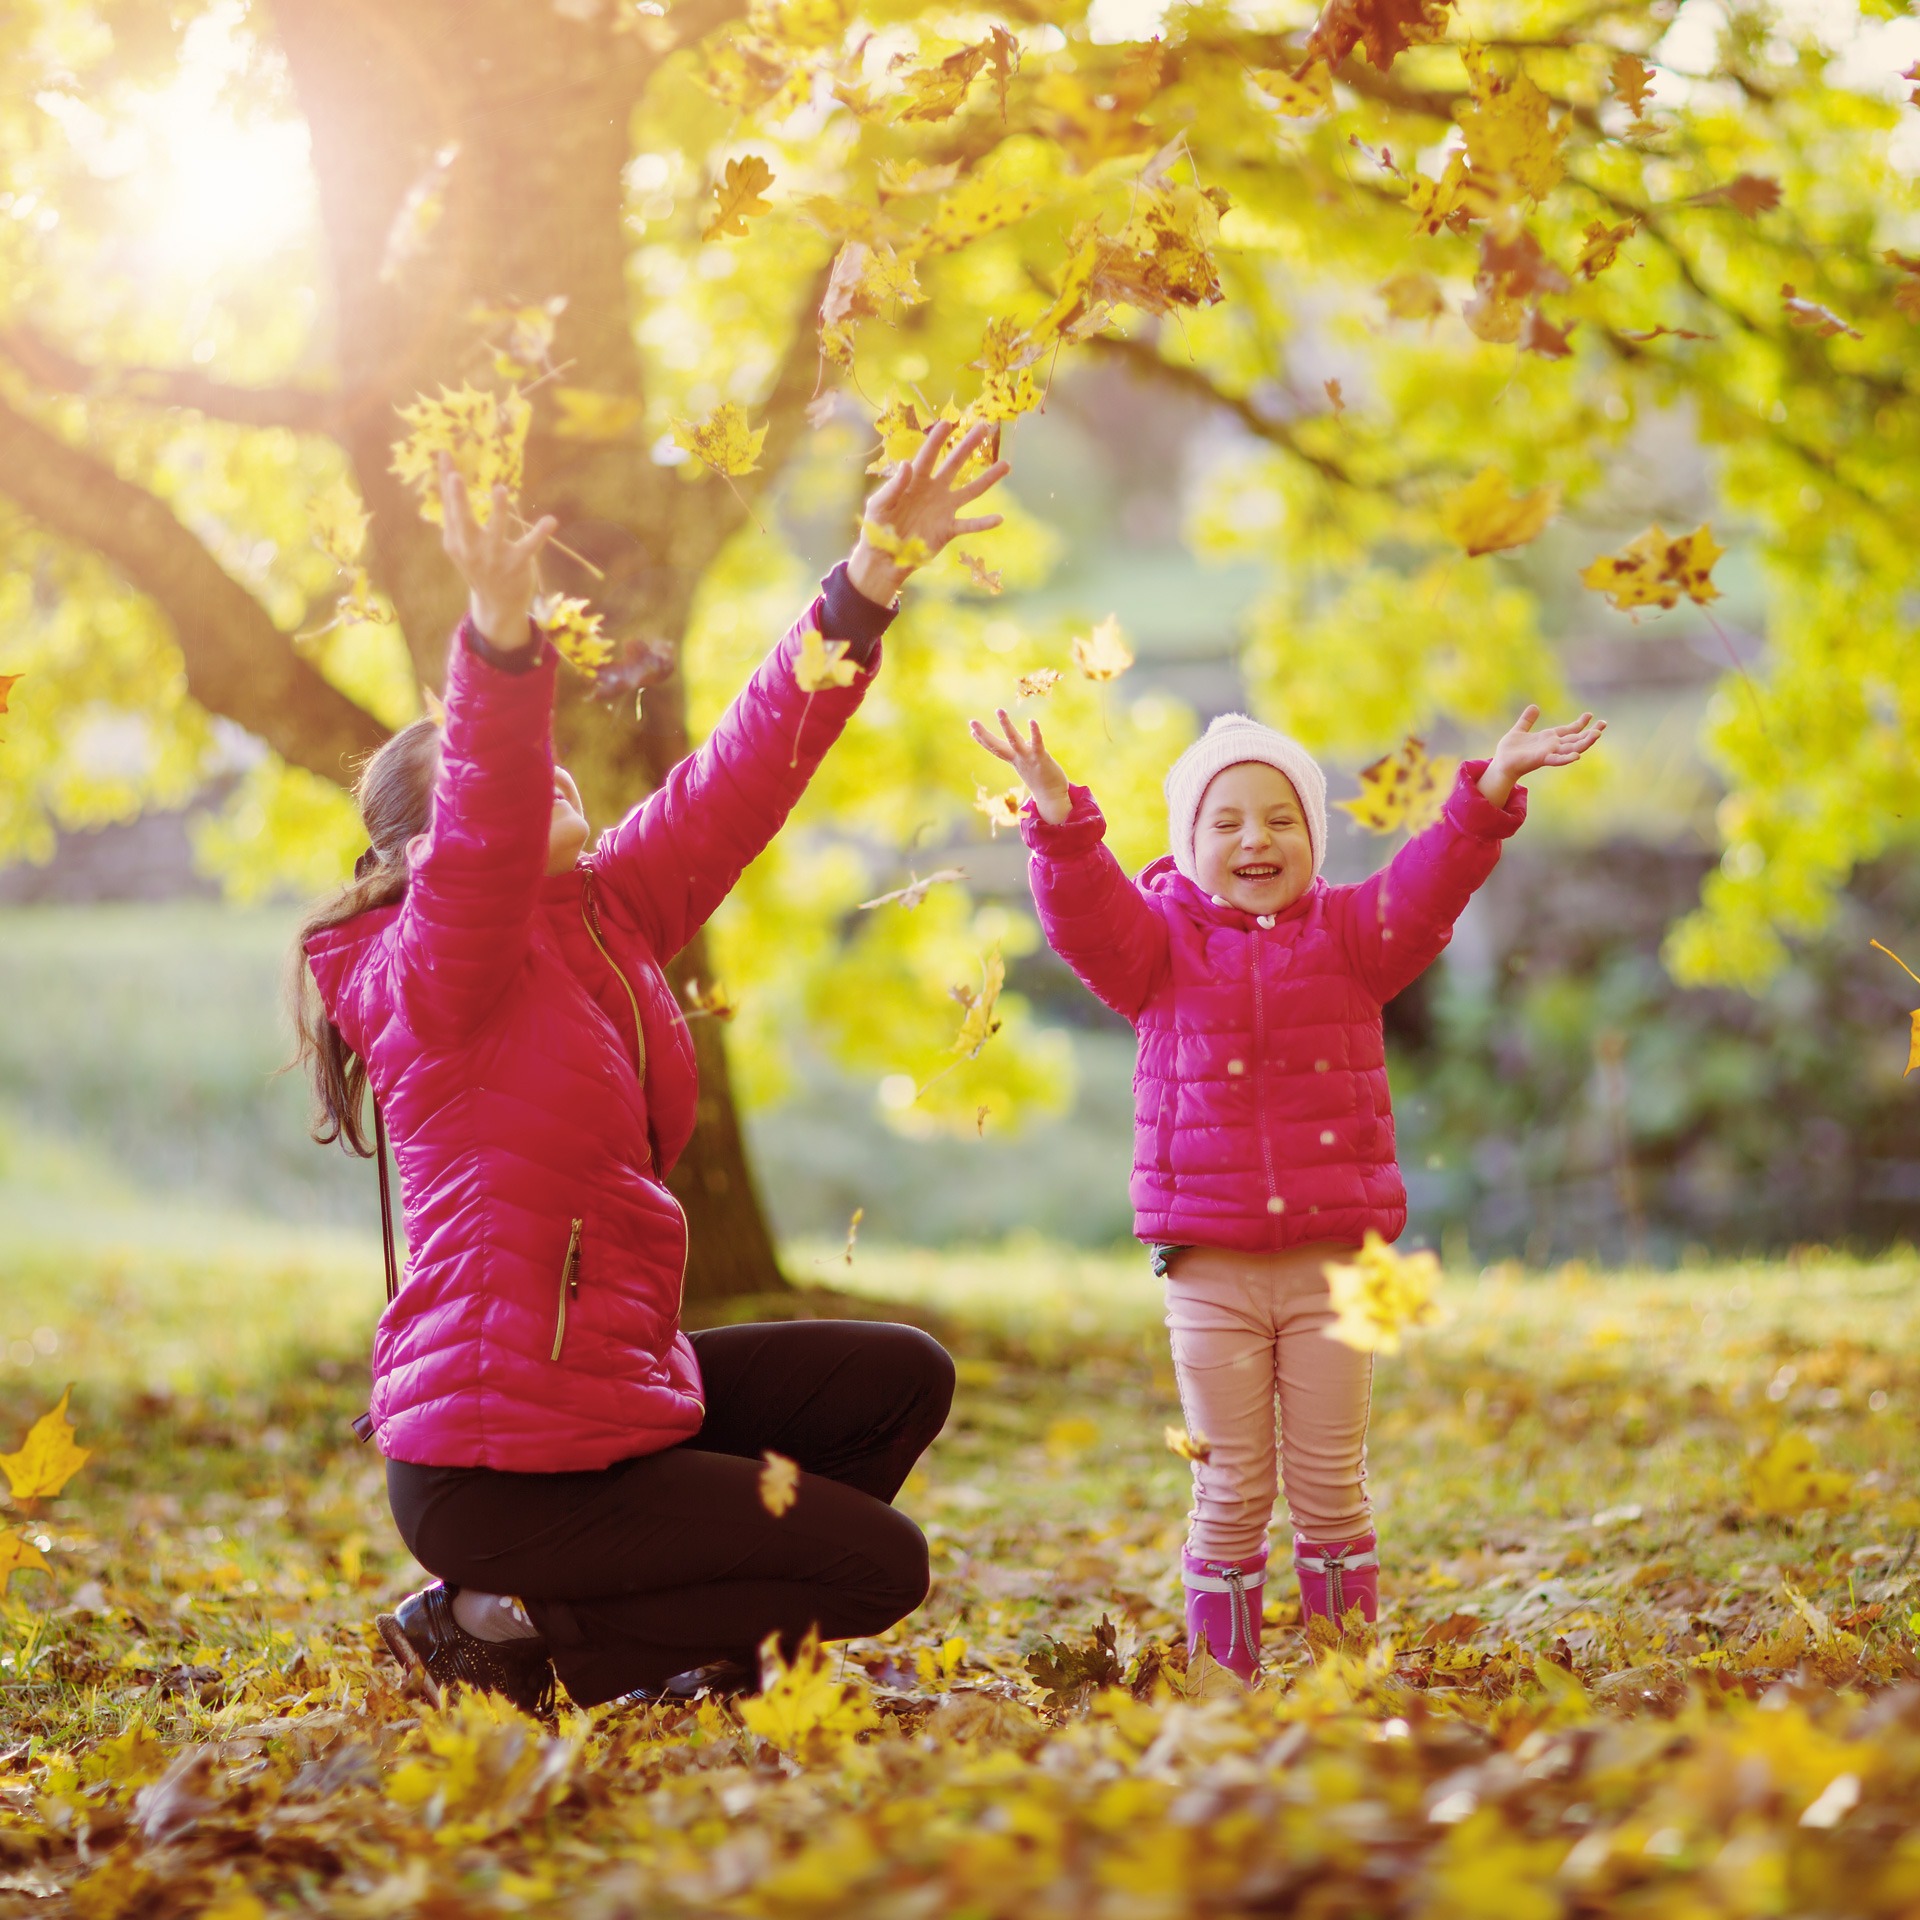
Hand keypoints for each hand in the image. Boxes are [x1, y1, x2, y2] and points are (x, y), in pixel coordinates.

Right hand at [438, 453, 556, 650]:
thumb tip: (448, 478)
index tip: (445, 452)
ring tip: (501, 489)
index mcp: (455, 540)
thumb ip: (456, 515)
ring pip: (496, 531)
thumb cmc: (479, 564)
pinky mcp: (516, 564)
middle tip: (456, 477)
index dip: (446, 480)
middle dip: (458, 499)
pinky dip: (540, 534)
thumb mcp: (461, 544)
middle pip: (462, 520)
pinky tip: (551, 520)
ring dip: (498, 511)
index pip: (449, 506)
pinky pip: (529, 547)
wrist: (495, 604)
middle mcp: (471, 548)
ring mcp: (494, 557)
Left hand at [847, 420, 1010, 604]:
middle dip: (968, 446)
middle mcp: (934, 490)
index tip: (947, 423)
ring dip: (988, 479)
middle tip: (984, 427)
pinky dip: (983, 523)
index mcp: (915, 481)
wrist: (883, 558)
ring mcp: (944, 509)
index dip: (937, 439)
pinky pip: (969, 525)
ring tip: (1006, 465)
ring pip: (970, 491)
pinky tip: (999, 519)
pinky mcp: (948, 529)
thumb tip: (907, 464)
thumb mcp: (879, 505)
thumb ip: (893, 487)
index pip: (928, 455)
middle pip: (955, 464)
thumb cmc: (877, 528)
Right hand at [969, 708, 1072, 825]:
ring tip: (999, 711)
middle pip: (997, 745)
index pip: (995, 749)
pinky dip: (1034, 732)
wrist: (1052, 798)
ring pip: (1014, 740)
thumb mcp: (1030, 765)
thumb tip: (1025, 741)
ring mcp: (1028, 758)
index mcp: (1014, 760)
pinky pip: (1037, 743)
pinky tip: (1032, 721)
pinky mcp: (1041, 758)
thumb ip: (1026, 753)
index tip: (972, 730)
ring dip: (1006, 725)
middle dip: (984, 733)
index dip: (983, 740)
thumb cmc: (1042, 780)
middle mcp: (1018, 759)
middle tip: (972, 722)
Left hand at [1477, 705, 1605, 807]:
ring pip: (1571, 748)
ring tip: (1597, 734)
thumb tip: (1534, 707)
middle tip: (1604, 724)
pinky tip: (1577, 755)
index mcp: (1548, 738)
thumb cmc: (1510, 751)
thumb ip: (1527, 720)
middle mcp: (1552, 746)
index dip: (1580, 723)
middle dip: (1590, 732)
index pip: (1568, 730)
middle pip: (1575, 738)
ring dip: (1584, 742)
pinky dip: (1566, 758)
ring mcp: (1548, 753)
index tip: (1590, 714)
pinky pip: (1556, 759)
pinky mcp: (1541, 759)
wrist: (1501, 764)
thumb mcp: (1519, 730)